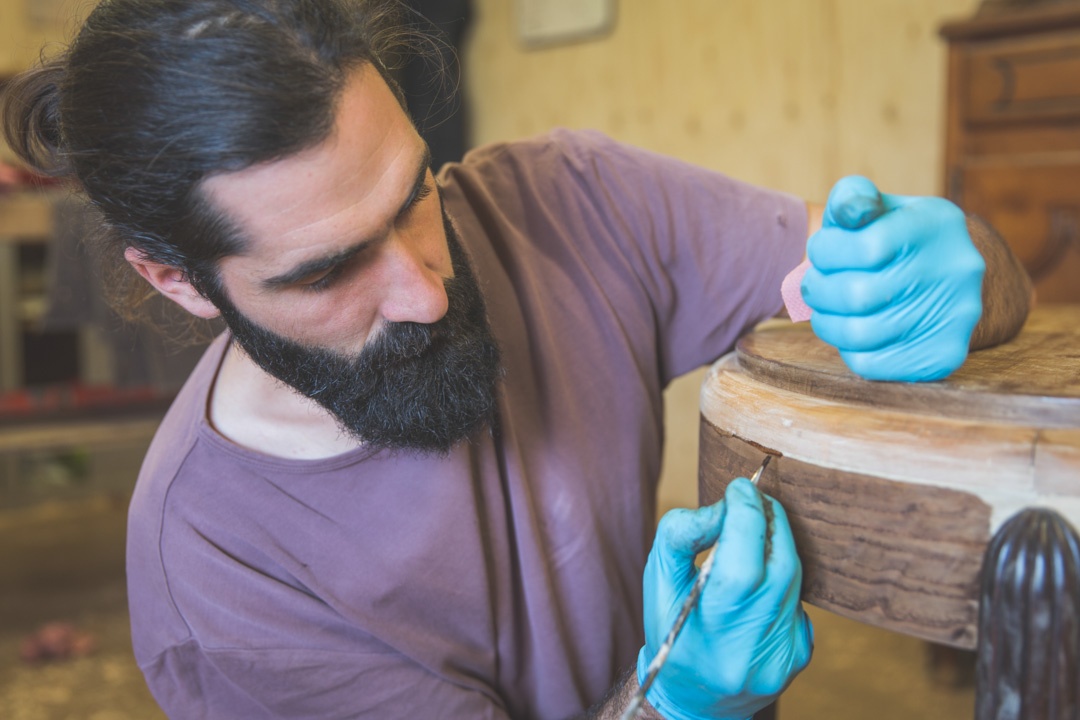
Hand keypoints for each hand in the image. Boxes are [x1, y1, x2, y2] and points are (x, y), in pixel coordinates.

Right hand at [638, 479, 812, 719]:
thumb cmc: (669, 628)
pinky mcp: (800, 654)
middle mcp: (752, 647)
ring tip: (749, 536)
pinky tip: (757, 583)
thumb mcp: (658, 578)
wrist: (692, 697)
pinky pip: (798, 597)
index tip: (739, 488)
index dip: (746, 511)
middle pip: (780, 560)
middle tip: (749, 501)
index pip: (744, 555)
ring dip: (774, 545)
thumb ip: (682, 534)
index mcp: (709, 628)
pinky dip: (780, 578)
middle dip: (768, 520)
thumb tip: (723, 507)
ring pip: (793, 576)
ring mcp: (782, 654)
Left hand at [801, 176, 984, 381]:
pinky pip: (870, 365)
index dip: (826, 252)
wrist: (945, 276)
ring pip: (859, 334)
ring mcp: (957, 318)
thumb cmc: (891, 237)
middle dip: (818, 288)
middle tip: (814, 283)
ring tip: (825, 307)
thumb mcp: (876, 207)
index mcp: (935, 224)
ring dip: (825, 321)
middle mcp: (956, 271)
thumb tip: (848, 209)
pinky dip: (846, 347)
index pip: (865, 247)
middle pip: (857, 295)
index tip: (821, 251)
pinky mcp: (944, 356)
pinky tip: (850, 327)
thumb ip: (852, 199)